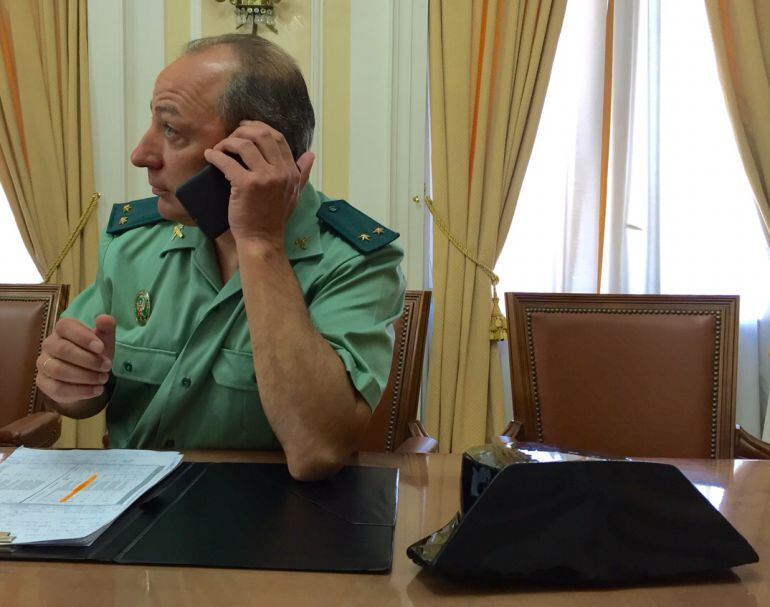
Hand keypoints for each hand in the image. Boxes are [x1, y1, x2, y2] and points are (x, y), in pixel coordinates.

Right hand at [36, 315, 115, 403]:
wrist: (87, 376)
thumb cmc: (94, 353)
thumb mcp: (105, 340)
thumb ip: (106, 328)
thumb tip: (104, 318)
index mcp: (63, 329)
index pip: (66, 327)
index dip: (84, 337)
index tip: (101, 348)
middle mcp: (49, 344)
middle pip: (63, 350)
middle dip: (88, 360)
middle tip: (107, 367)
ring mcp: (43, 364)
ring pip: (59, 370)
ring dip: (85, 376)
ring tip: (103, 379)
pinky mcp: (43, 383)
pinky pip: (57, 388)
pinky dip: (80, 391)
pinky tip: (96, 390)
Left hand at [203, 121, 314, 246]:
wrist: (262, 239)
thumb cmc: (274, 218)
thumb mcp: (294, 194)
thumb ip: (302, 173)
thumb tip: (310, 155)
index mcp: (291, 171)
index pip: (278, 138)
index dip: (259, 128)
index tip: (245, 129)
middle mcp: (280, 172)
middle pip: (262, 135)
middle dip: (243, 131)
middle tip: (231, 137)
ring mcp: (264, 178)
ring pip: (244, 144)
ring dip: (228, 142)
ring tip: (220, 148)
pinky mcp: (246, 185)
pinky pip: (227, 161)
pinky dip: (215, 156)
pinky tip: (210, 156)